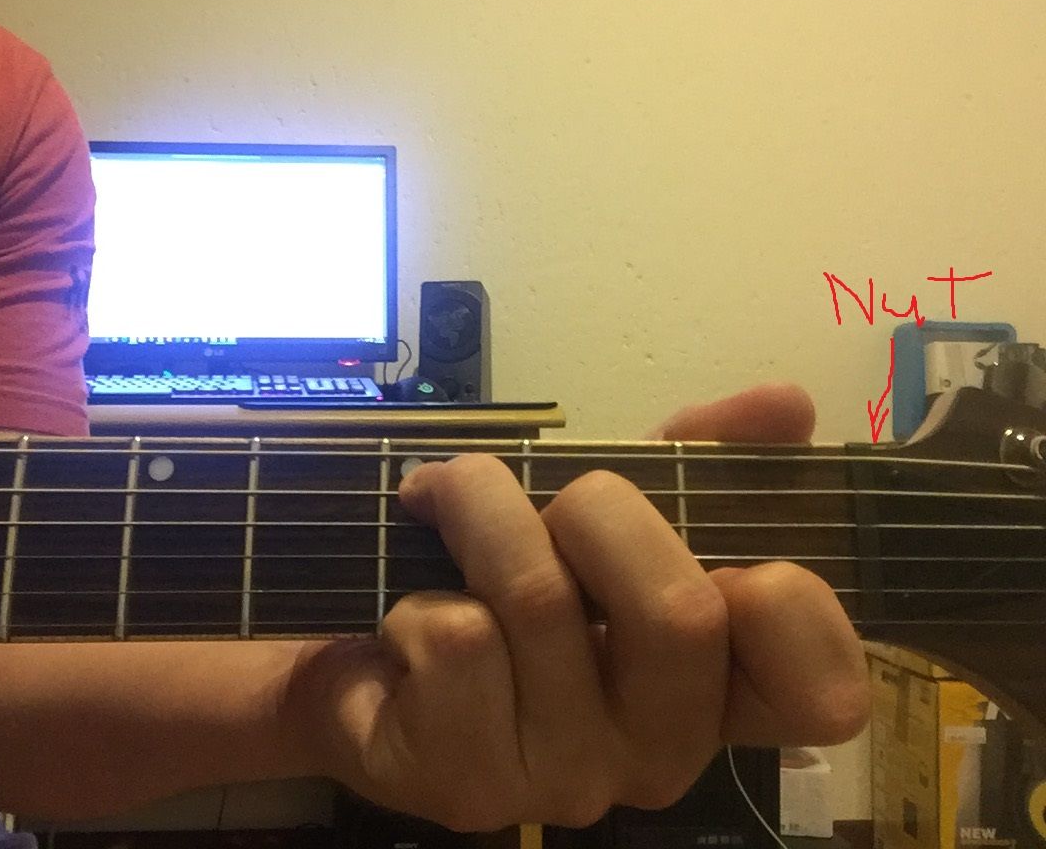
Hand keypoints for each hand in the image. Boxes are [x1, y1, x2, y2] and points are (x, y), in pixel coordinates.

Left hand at [287, 383, 867, 830]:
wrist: (362, 661)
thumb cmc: (498, 580)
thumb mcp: (598, 510)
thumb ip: (696, 459)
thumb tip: (789, 402)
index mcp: (712, 690)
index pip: (821, 692)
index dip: (797, 612)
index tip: (736, 562)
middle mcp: (657, 753)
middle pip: (679, 612)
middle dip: (596, 508)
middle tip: (544, 499)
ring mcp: (565, 779)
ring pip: (542, 599)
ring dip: (482, 513)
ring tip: (448, 503)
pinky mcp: (468, 782)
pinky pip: (456, 638)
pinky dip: (419, 594)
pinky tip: (412, 623)